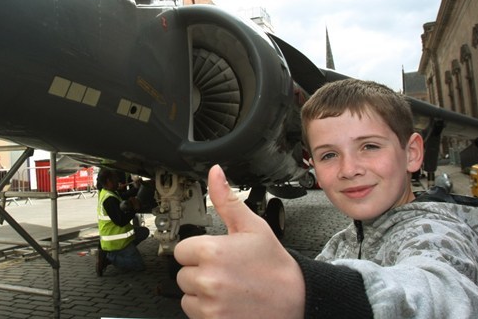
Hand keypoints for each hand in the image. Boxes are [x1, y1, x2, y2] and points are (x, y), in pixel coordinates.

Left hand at [174, 165, 305, 318]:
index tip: (218, 255)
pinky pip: (194, 314)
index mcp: (212, 251)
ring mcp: (209, 304)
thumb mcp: (252, 227)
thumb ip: (226, 200)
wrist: (296, 300)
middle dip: (200, 272)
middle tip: (227, 272)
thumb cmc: (273, 265)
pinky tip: (228, 303)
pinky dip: (207, 311)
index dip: (199, 252)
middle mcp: (207, 279)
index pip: (182, 250)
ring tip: (228, 288)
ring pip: (187, 296)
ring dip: (202, 293)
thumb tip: (214, 173)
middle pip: (182, 274)